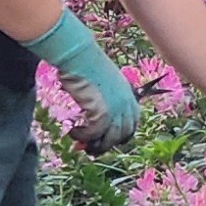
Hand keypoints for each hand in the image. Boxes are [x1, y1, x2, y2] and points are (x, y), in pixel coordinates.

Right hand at [22, 9, 140, 153]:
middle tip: (90, 149)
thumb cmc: (87, 66)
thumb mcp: (102, 85)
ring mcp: (117, 109)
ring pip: (109, 139)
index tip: (106, 141)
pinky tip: (72, 132)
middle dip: (106, 145)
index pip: (132, 125)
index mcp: (130, 96)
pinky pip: (93, 134)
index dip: (120, 136)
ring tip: (79, 144)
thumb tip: (91, 122)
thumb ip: (102, 103)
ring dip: (93, 144)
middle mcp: (127, 104)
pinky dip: (82, 136)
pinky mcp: (103, 112)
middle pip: (122, 136)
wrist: (80, 56)